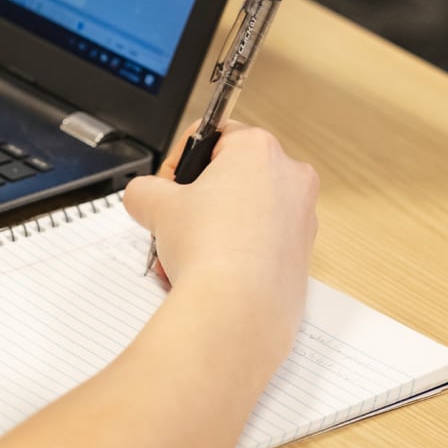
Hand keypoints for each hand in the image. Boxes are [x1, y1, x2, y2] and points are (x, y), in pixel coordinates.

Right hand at [123, 119, 318, 318]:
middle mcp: (290, 176)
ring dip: (214, 226)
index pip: (212, 136)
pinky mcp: (302, 254)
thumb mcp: (155, 204)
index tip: (168, 188)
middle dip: (199, 198)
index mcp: (259, 149)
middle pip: (232, 175)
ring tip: (186, 253)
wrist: (237, 310)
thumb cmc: (208, 248)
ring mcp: (302, 217)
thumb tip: (144, 196)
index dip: (181, 162)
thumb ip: (144, 188)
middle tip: (175, 221)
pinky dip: (236, 250)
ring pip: (247, 210)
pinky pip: (262, 241)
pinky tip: (209, 271)